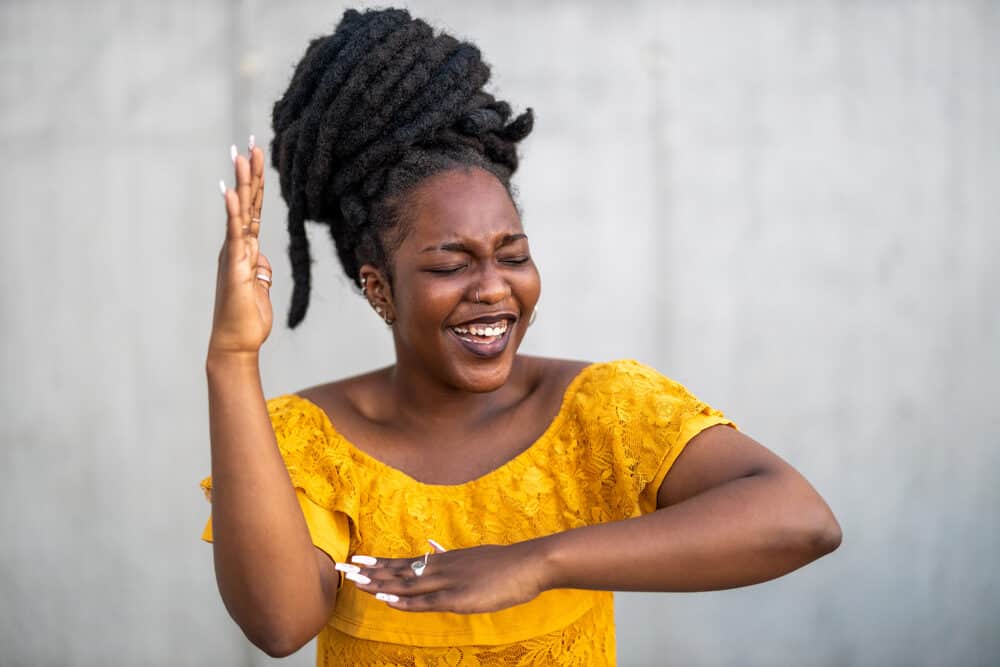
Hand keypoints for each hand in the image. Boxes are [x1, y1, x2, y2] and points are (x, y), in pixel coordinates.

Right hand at [209, 139, 271, 356]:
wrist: (236, 343)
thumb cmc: (247, 319)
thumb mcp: (259, 288)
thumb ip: (260, 269)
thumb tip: (261, 258)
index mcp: (245, 250)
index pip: (253, 210)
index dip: (256, 185)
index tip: (258, 158)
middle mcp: (238, 247)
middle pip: (247, 203)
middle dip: (250, 173)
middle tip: (251, 143)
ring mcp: (234, 254)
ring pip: (240, 212)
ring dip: (242, 183)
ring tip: (240, 155)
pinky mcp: (234, 266)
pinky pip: (235, 234)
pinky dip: (234, 213)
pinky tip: (231, 192)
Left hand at [344, 541, 549, 613]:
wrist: (528, 564)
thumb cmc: (504, 564)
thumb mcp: (472, 556)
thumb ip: (450, 556)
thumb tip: (433, 548)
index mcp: (444, 560)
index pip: (404, 562)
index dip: (379, 564)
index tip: (357, 563)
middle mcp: (441, 568)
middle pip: (399, 570)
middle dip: (369, 572)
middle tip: (343, 569)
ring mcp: (449, 581)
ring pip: (407, 583)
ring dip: (379, 584)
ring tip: (355, 582)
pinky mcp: (460, 597)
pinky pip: (427, 600)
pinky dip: (405, 601)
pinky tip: (387, 600)